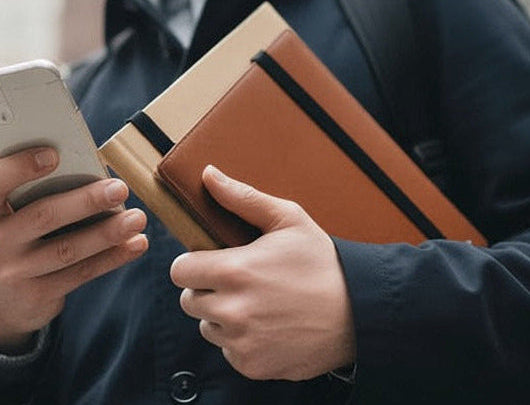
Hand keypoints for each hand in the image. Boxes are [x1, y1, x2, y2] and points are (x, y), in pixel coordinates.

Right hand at [0, 147, 147, 353]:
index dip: (20, 166)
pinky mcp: (37, 295)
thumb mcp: (8, 214)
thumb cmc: (14, 236)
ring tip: (137, 217)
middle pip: (43, 215)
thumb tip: (91, 170)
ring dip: (107, 233)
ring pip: (67, 249)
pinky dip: (113, 256)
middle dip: (86, 201)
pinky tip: (135, 243)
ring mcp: (12, 273)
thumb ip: (34, 191)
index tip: (54, 154)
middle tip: (120, 188)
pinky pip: (81, 273)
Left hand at [170, 166, 355, 380]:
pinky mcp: (253, 366)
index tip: (213, 260)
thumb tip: (208, 174)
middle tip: (238, 280)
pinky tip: (267, 324)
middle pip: (189, 300)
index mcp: (235, 270)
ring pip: (207, 326)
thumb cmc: (322, 260)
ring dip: (222, 315)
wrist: (359, 310)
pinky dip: (240, 340)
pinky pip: (228, 351)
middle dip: (207, 288)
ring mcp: (242, 342)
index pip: (180, 270)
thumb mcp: (288, 218)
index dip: (194, 262)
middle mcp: (233, 310)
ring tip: (256, 302)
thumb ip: (242, 197)